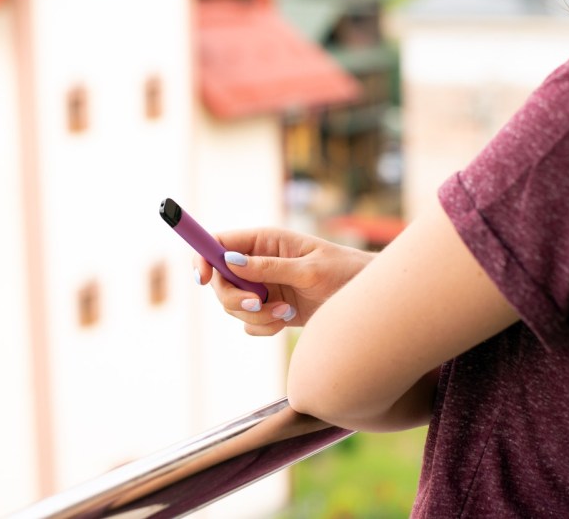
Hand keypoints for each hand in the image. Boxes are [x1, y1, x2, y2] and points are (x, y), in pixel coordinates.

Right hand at [193, 228, 374, 335]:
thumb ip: (269, 267)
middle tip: (257, 303)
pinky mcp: (270, 309)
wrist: (366, 302)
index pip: (218, 242)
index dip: (202, 257)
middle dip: (235, 297)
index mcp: (264, 240)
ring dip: (255, 316)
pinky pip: (249, 324)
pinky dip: (264, 327)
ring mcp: (262, 287)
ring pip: (233, 306)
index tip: (202, 278)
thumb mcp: (309, 269)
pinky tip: (288, 320)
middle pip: (220, 281)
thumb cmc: (344, 272)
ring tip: (286, 312)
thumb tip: (231, 261)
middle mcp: (258, 262)